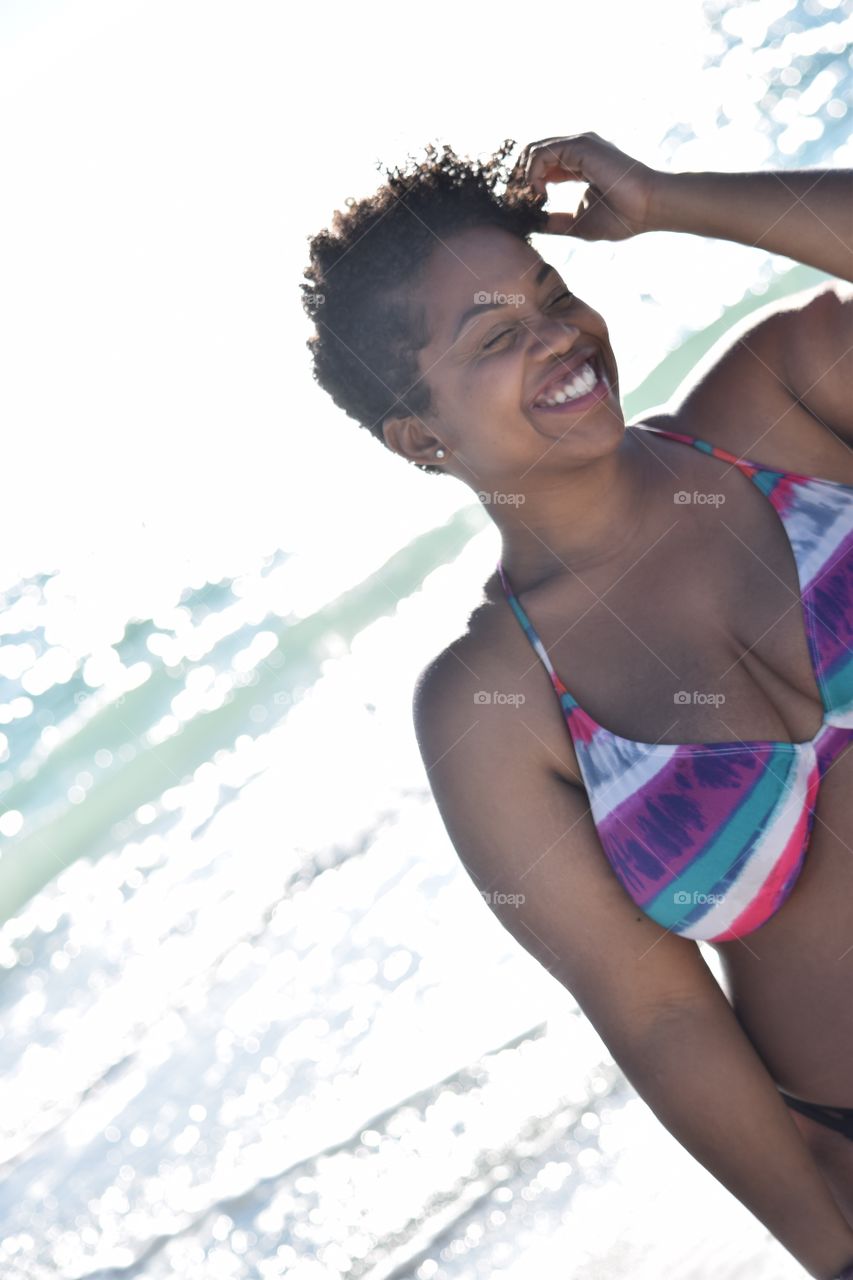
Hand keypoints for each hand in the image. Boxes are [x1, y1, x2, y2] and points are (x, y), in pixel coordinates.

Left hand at [509, 131, 661, 240]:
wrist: (649, 208)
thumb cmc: (623, 217)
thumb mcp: (578, 223)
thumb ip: (554, 222)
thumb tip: (532, 226)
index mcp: (579, 164)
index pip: (541, 166)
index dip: (527, 186)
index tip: (523, 208)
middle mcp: (577, 150)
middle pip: (532, 154)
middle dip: (520, 180)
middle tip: (520, 204)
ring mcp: (579, 144)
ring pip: (533, 151)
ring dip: (524, 179)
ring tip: (531, 202)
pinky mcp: (580, 146)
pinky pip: (541, 153)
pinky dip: (533, 174)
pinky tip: (540, 194)